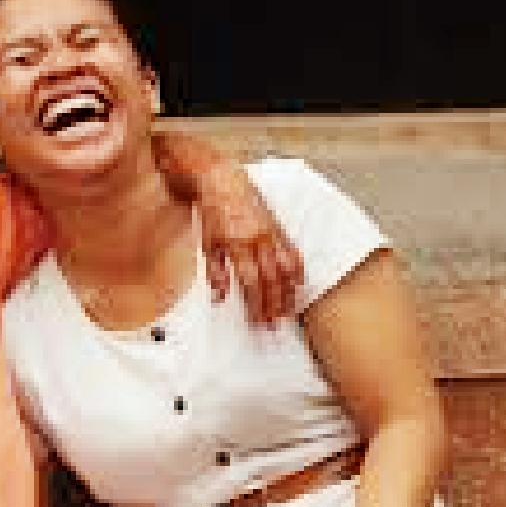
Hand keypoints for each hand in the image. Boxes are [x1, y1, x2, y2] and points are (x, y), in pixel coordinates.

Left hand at [195, 163, 303, 324]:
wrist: (222, 180)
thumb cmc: (212, 212)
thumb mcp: (207, 244)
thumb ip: (215, 272)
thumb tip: (220, 297)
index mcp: (238, 245)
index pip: (251, 284)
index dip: (256, 306)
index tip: (258, 322)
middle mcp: (258, 240)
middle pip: (271, 281)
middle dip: (274, 306)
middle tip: (275, 326)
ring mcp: (271, 233)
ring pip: (285, 269)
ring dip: (288, 293)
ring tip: (289, 312)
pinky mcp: (278, 227)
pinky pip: (292, 252)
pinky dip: (297, 270)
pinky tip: (298, 284)